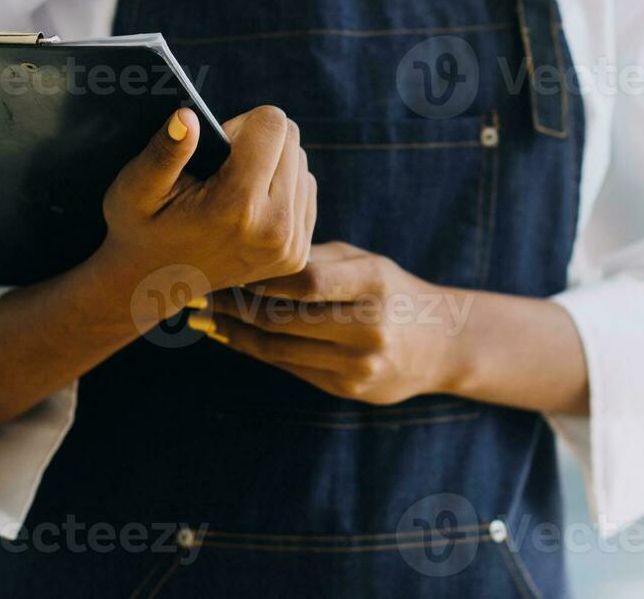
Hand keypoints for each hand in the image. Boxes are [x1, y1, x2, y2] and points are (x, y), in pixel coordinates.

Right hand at [99, 106, 316, 304]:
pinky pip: (307, 191)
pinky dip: (283, 187)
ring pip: (302, 164)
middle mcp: (274, 228)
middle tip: (223, 167)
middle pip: (292, 140)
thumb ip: (164, 152)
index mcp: (237, 206)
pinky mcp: (298, 255)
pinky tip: (250, 205)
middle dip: (259, 140)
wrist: (153, 284)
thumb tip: (188, 117)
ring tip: (234, 187)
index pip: (274, 123)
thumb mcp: (135, 188)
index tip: (219, 145)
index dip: (242, 123)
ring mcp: (290, 246)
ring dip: (273, 164)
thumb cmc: (140, 229)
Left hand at [201, 242, 470, 405]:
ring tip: (207, 315)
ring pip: (278, 349)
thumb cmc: (390, 290)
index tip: (224, 264)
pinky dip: (255, 351)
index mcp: (374, 283)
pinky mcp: (347, 389)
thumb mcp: (364, 262)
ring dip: (234, 332)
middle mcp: (369, 327)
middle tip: (201, 290)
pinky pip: (289, 367)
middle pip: (282, 319)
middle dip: (234, 305)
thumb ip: (314, 260)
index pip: (305, 281)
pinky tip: (232, 336)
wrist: (442, 343)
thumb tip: (247, 253)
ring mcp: (359, 364)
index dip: (259, 276)